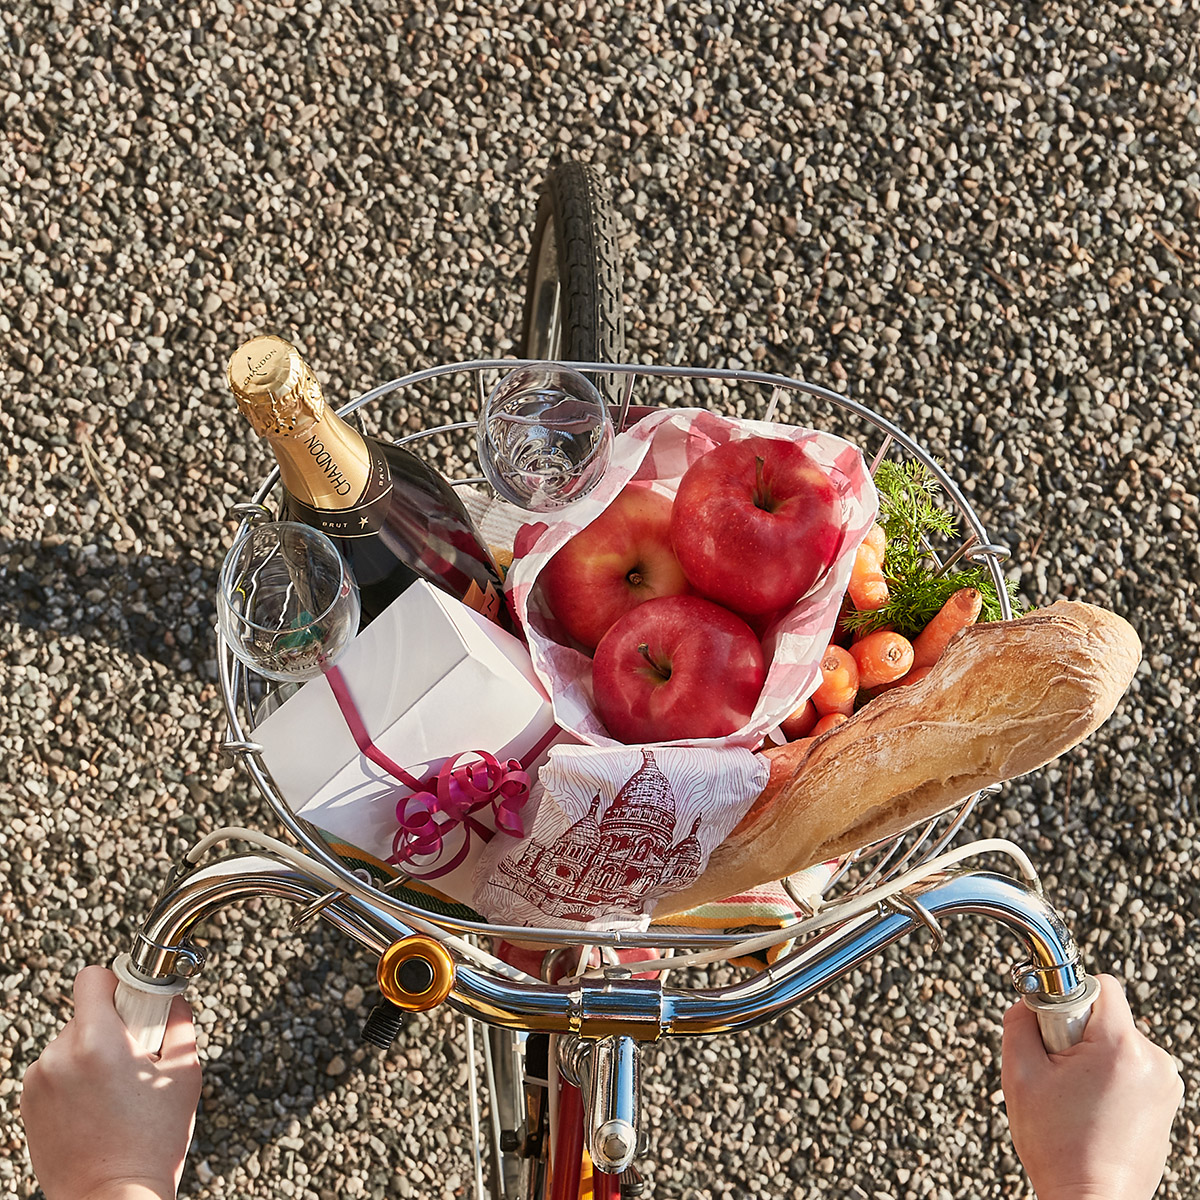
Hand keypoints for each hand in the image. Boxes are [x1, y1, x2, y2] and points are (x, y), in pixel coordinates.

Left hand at [20, 966, 201, 1199]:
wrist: (112, 1197)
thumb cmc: (152, 1140)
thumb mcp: (183, 1072)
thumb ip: (177, 1021)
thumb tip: (171, 996)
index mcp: (97, 1041)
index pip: (94, 978)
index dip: (119, 983)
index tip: (137, 1004)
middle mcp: (58, 1055)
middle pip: (86, 1012)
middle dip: (112, 1025)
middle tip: (136, 1057)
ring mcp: (38, 1081)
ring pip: (71, 1042)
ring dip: (92, 1052)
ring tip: (115, 1090)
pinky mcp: (28, 1103)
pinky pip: (56, 1069)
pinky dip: (75, 1077)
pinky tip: (96, 1106)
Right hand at [1002, 973, 1182, 1199]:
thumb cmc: (1058, 1146)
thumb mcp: (1019, 1074)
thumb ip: (1019, 1022)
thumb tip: (1029, 1000)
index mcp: (1121, 1048)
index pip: (1099, 985)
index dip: (1066, 997)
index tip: (1051, 1029)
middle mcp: (1155, 1061)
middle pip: (1106, 1015)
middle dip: (1076, 1033)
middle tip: (1057, 1071)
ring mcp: (1165, 1084)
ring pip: (1117, 1041)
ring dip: (1092, 1056)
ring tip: (1075, 1097)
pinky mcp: (1166, 1102)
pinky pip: (1130, 1066)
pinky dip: (1108, 1077)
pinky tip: (1093, 1109)